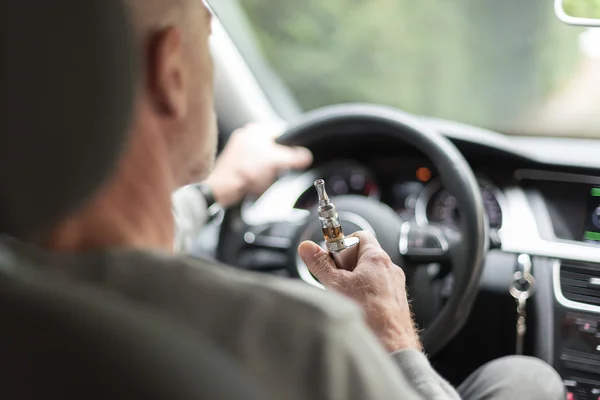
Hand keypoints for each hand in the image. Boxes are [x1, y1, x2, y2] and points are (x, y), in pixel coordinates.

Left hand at [204, 123, 311, 206]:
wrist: (223, 189)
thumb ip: (295, 157)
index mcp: (256, 130)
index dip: (292, 147)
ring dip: (268, 170)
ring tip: (265, 177)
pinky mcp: (236, 163)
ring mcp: (240, 150)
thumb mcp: (276, 162)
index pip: (283, 134)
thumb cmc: (244, 171)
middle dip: (279, 161)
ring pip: (265, 159)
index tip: (294, 158)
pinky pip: (255, 169)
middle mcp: (246, 136)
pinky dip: (258, 176)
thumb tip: (307, 156)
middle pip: (275, 148)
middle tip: (277, 170)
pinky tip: (256, 182)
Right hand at [297, 231, 421, 352]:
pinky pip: (378, 293)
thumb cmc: (369, 315)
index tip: (331, 257)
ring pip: (370, 277)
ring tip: (344, 297)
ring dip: (354, 283)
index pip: (359, 236)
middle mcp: (390, 270)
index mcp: (377, 258)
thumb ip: (320, 263)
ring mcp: (396, 287)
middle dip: (345, 266)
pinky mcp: (396, 304)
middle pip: (363, 257)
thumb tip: (307, 248)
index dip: (342, 244)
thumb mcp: (335, 284)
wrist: (391, 347)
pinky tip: (356, 309)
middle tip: (335, 280)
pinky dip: (365, 297)